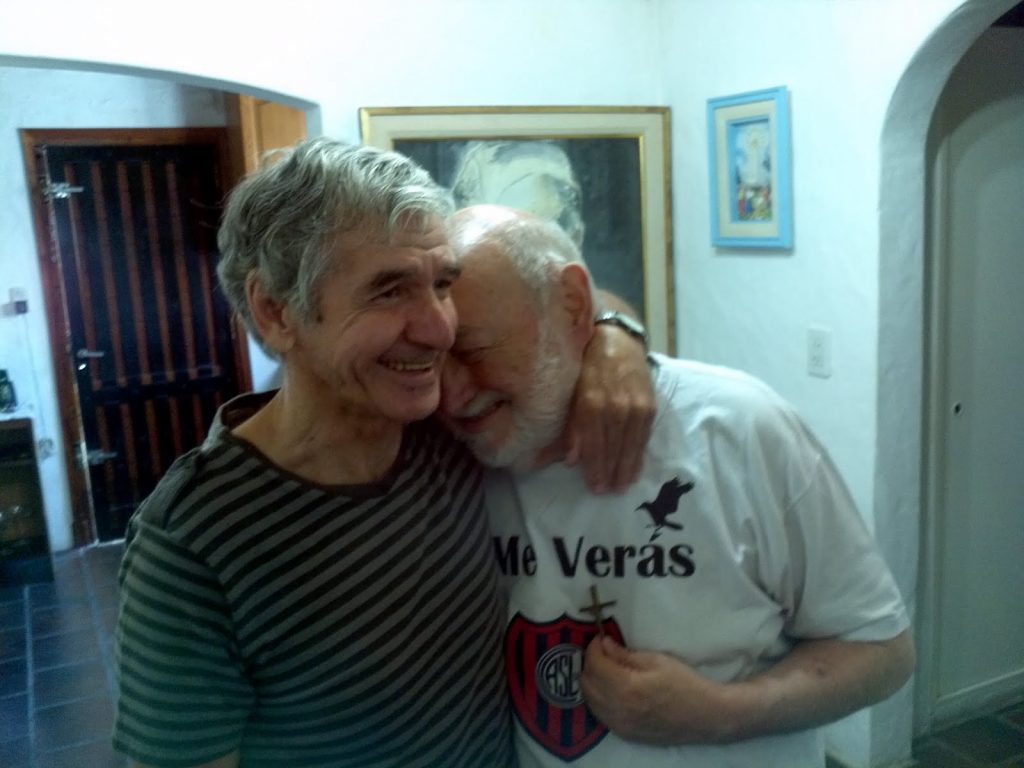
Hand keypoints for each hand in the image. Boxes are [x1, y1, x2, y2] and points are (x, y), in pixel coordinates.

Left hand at [564, 324, 654, 492]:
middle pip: (614, 447)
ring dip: (627, 467)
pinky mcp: (650, 403)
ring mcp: (636, 405)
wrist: (616, 338)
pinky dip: (639, 453)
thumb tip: (571, 459)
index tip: (595, 487)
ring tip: (623, 485)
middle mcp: (616, 405)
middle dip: (611, 472)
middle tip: (608, 492)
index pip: (594, 443)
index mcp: (592, 402)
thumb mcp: (570, 390)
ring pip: (631, 444)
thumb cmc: (585, 364)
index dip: (595, 467)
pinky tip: (636, 467)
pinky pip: (644, 435)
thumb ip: (572, 425)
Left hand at [580, 636, 736, 744]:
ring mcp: (620, 725)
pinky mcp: (625, 734)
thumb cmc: (684, 683)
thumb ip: (625, 654)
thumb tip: (604, 644)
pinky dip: (598, 699)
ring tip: (605, 669)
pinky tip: (610, 689)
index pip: (595, 664)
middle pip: (586, 682)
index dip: (594, 647)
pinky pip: (600, 714)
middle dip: (590, 663)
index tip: (601, 638)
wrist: (706, 716)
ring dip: (592, 681)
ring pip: (589, 700)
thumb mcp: (656, 660)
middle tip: (603, 652)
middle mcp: (617, 709)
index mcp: (626, 687)